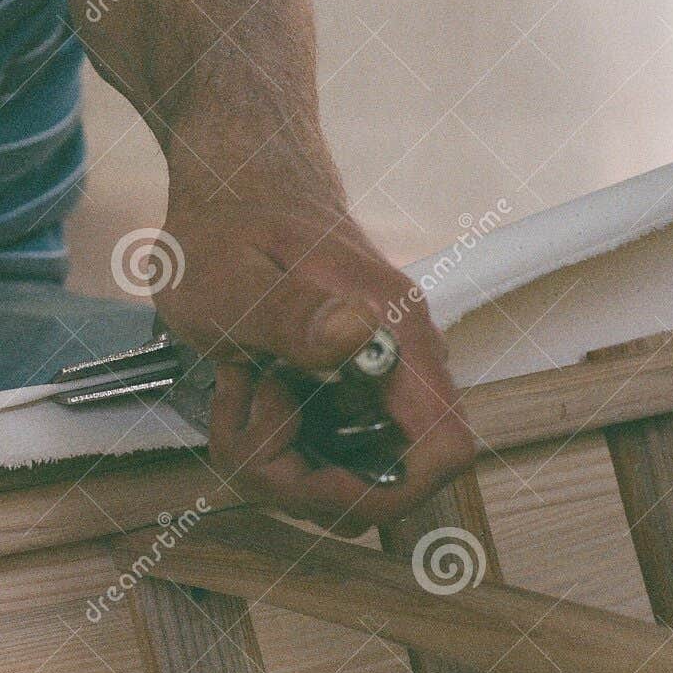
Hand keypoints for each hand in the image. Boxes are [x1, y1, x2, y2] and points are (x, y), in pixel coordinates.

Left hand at [156, 199, 474, 535]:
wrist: (234, 179)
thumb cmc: (228, 221)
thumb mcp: (231, 276)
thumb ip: (290, 314)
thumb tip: (357, 335)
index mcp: (392, 335)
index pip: (444, 452)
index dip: (384, 493)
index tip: (310, 478)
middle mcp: (398, 360)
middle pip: (384, 481)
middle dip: (302, 479)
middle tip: (246, 413)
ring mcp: (375, 375)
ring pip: (344, 472)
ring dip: (276, 458)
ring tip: (238, 388)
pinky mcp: (347, 384)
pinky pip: (319, 448)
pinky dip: (271, 441)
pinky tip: (243, 388)